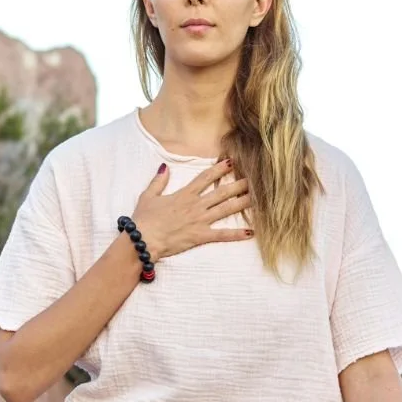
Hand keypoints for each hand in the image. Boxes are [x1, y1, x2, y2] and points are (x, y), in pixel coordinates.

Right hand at [131, 159, 253, 260]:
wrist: (143, 239)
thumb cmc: (144, 219)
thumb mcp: (148, 196)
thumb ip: (158, 181)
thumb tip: (165, 167)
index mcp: (184, 194)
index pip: (205, 178)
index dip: (219, 169)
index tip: (232, 162)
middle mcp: (196, 205)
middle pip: (222, 192)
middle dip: (239, 184)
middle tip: (255, 179)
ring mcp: (200, 220)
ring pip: (226, 209)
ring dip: (243, 203)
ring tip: (259, 198)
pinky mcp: (201, 236)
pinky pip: (222, 234)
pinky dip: (236, 234)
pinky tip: (251, 232)